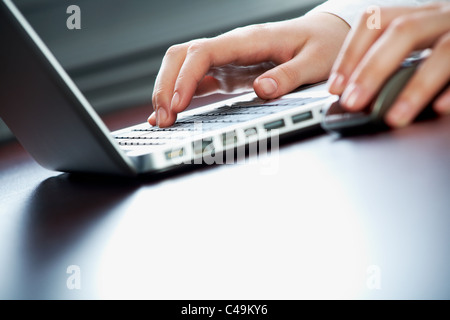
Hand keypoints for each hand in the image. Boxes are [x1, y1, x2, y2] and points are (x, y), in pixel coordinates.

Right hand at [149, 12, 349, 126]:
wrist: (325, 34)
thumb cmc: (322, 44)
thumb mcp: (315, 61)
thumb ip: (288, 76)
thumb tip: (262, 91)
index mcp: (249, 40)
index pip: (203, 53)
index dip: (185, 77)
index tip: (177, 104)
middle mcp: (232, 47)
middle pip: (182, 56)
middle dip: (165, 86)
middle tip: (164, 119)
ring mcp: (227, 60)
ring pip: (183, 66)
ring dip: (168, 91)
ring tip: (163, 121)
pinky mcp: (229, 74)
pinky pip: (196, 80)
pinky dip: (180, 96)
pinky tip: (172, 113)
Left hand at [328, 3, 449, 127]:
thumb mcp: (420, 47)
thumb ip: (393, 63)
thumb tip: (352, 93)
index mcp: (419, 15)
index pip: (375, 20)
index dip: (350, 52)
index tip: (336, 85)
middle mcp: (443, 15)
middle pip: (403, 31)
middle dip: (372, 69)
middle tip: (354, 102)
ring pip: (442, 51)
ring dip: (414, 87)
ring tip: (395, 117)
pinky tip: (440, 108)